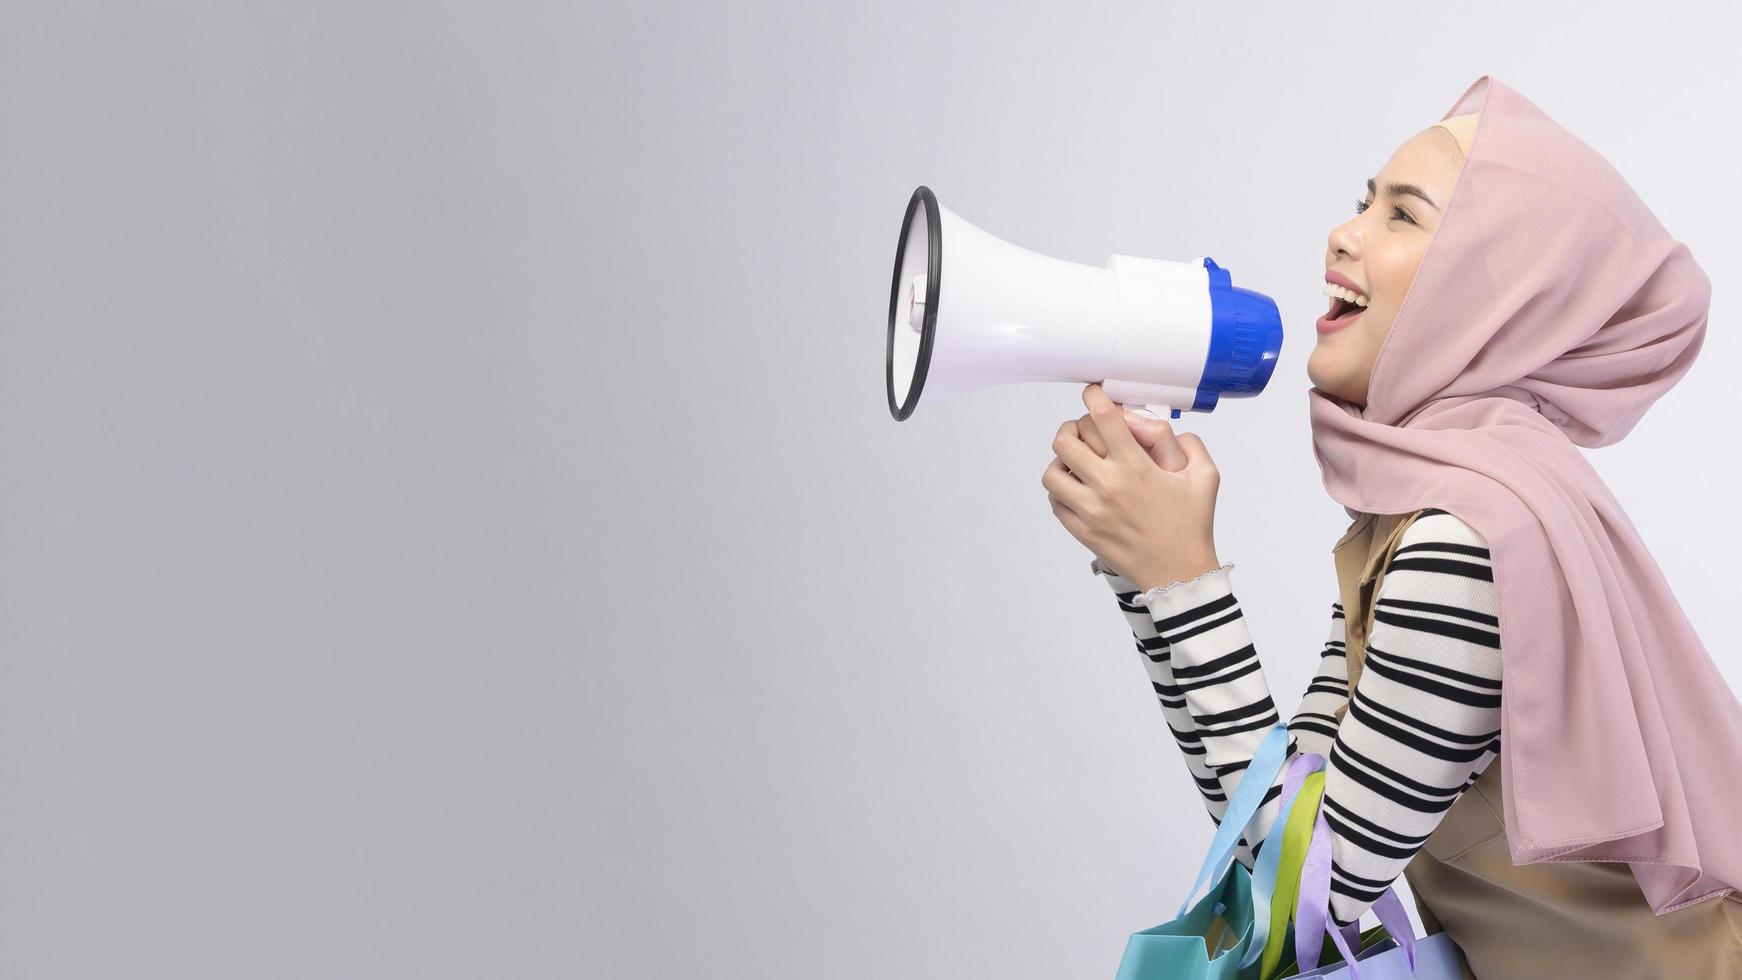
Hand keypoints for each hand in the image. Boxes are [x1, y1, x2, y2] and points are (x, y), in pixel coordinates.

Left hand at [1042, 384, 1221, 590]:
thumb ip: (1188, 442)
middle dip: (1072, 426)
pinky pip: (1055, 500)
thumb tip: (1154, 426)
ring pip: (1052, 471)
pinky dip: (1062, 489)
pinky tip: (1079, 487)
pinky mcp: (1082, 530)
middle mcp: (1108, 486)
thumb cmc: (1191, 526)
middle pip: (1065, 440)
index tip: (1094, 393)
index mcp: (1137, 468)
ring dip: (1062, 460)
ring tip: (1078, 461)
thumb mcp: (1205, 476)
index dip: (1093, 396)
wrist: (1178, 574)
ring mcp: (1090, 511)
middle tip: (1084, 429)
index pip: (1102, 418)